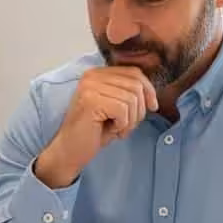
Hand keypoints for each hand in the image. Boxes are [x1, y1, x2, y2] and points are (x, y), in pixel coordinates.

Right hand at [34, 67, 157, 187]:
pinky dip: (123, 125)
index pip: (134, 72)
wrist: (70, 150)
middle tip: (128, 125)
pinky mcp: (91, 101)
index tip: (152, 107)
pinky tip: (112, 131)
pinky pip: (123, 110)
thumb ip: (128, 92)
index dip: (148, 90)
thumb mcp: (115, 106)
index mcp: (97, 73)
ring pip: (132, 99)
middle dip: (139, 109)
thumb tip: (151, 91)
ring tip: (118, 129)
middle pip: (136, 85)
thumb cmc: (93, 131)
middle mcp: (92, 76)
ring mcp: (90, 87)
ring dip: (131, 120)